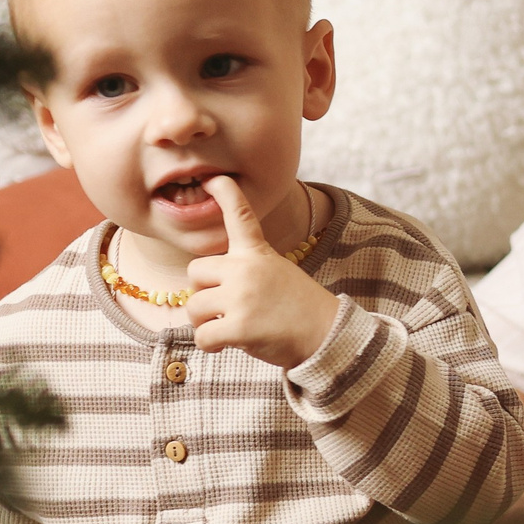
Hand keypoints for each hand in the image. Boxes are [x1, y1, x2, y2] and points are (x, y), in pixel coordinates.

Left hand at [186, 177, 338, 368]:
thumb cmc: (301, 310)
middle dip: (204, 292)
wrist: (329, 336)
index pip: (240, 215)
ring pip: (194, 307)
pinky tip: (230, 344)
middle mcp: (246, 270)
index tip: (213, 179)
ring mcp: (242, 297)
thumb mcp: (278, 273)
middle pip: (195, 272)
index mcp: (258, 254)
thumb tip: (205, 290)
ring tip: (231, 327)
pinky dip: (211, 345)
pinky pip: (202, 336)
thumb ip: (245, 270)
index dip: (225, 194)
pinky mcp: (239, 326)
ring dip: (206, 322)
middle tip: (226, 307)